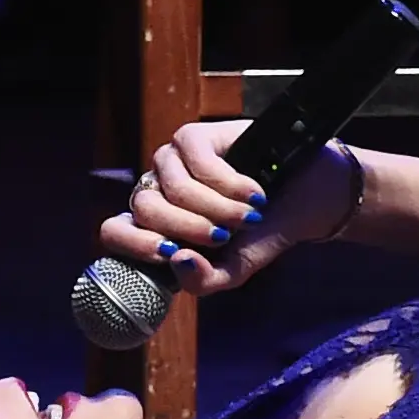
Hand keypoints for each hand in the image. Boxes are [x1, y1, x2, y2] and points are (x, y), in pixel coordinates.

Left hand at [97, 119, 356, 299]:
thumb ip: (202, 280)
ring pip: (173, 188)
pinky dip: (230, 184)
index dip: (134, 243)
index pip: (115, 230)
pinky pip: (199, 163)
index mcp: (156, 226)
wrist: (304, 202)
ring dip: (217, 208)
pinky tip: (253, 192)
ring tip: (248, 215)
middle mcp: (158, 190)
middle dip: (189, 229)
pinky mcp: (195, 137)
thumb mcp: (233, 270)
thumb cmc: (261, 236)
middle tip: (224, 237)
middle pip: (145, 209)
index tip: (169, 252)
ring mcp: (173, 161)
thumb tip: (177, 261)